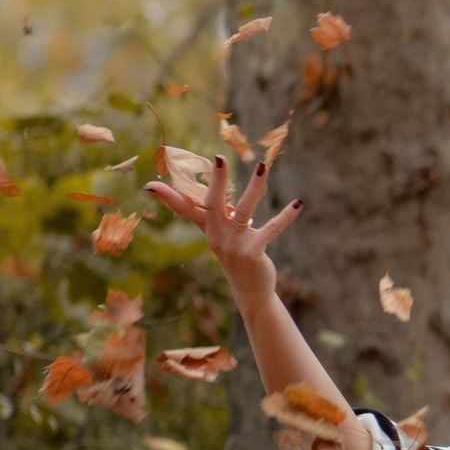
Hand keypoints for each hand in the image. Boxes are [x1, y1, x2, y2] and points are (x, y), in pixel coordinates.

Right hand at [145, 156, 301, 293]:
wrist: (251, 292)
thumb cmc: (236, 257)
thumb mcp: (218, 235)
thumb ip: (206, 215)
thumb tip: (193, 202)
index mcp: (209, 229)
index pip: (185, 210)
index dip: (169, 198)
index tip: (151, 185)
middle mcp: (218, 236)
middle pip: (214, 204)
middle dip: (217, 181)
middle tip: (220, 157)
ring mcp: (235, 245)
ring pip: (245, 211)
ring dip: (255, 188)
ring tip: (262, 167)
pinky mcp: (253, 253)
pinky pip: (271, 229)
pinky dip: (285, 216)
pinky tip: (298, 204)